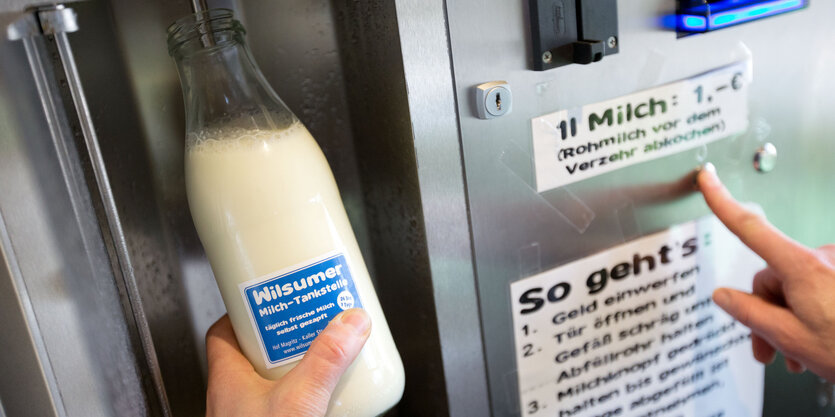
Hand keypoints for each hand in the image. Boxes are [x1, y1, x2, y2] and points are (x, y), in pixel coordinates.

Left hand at [206, 309, 371, 416]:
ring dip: (297, 370)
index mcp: (228, 378)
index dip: (248, 313)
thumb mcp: (299, 400)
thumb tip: (350, 322)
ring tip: (325, 360)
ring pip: (271, 383)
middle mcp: (233, 398)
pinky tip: (327, 402)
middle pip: (255, 353)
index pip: (225, 331)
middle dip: (285, 338)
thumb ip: (327, 360)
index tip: (274, 300)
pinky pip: (283, 409)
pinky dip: (304, 400)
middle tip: (312, 327)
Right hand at [697, 164, 834, 380]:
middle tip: (766, 347)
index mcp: (802, 267)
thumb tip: (723, 296)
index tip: (708, 178)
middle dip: (764, 311)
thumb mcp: (790, 337)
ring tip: (794, 354)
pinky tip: (811, 340)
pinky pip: (812, 288)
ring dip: (786, 317)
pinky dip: (806, 312)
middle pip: (770, 277)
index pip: (750, 228)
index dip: (723, 202)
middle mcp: (822, 258)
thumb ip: (750, 313)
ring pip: (791, 286)